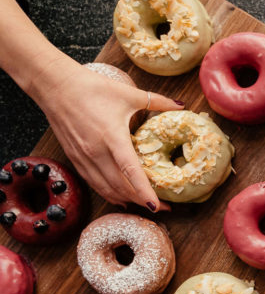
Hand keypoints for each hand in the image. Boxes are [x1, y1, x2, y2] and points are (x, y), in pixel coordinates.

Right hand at [33, 59, 179, 210]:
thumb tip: (181, 105)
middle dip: (142, 201)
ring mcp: (83, 157)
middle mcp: (96, 151)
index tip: (157, 206)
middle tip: (163, 208)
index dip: (144, 191)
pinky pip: (93, 182)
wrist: (54, 85)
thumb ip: (157, 101)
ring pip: (106, 188)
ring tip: (145, 205)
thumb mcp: (128, 93)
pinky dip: (109, 193)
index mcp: (112, 137)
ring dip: (126, 200)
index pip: (130, 171)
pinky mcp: (74, 158)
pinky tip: (121, 198)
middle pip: (120, 186)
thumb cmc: (92, 87)